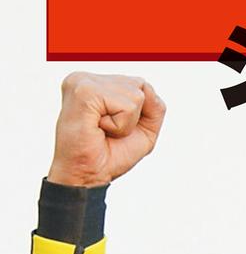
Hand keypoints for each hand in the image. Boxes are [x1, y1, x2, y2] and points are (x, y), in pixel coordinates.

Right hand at [47, 72, 165, 187]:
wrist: (86, 176)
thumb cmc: (110, 155)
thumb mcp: (143, 129)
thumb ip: (154, 106)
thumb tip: (147, 87)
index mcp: (95, 82)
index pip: (140, 84)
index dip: (137, 114)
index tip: (111, 127)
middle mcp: (85, 77)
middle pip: (140, 86)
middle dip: (132, 117)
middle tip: (106, 131)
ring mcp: (83, 82)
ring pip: (136, 95)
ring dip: (125, 123)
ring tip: (102, 130)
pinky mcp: (84, 92)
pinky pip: (127, 106)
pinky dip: (121, 126)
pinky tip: (99, 129)